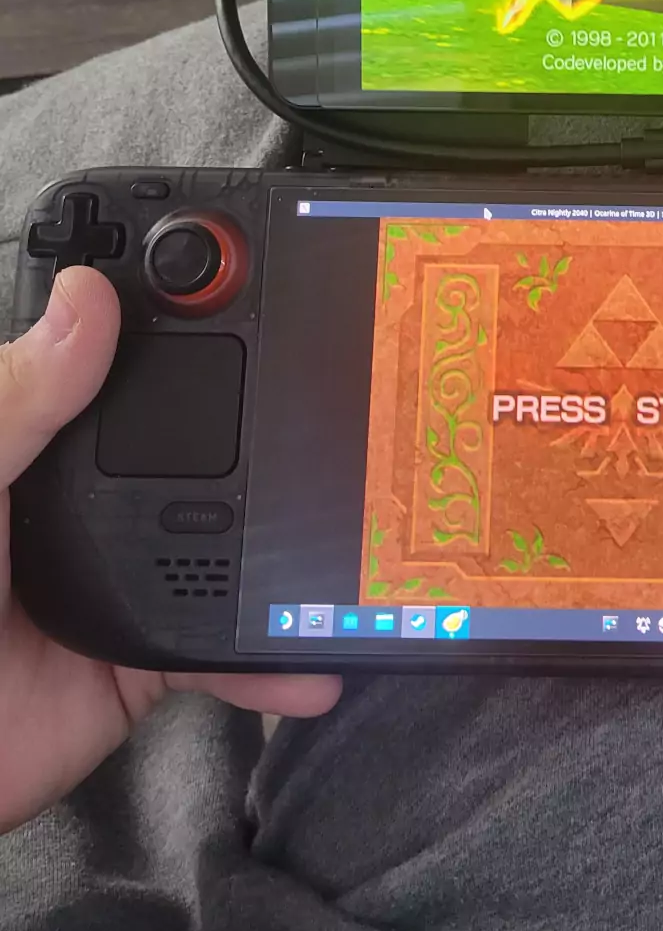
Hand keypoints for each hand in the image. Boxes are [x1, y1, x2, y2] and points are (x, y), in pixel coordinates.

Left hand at [0, 267, 340, 832]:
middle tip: (354, 396)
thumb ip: (21, 403)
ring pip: (232, 540)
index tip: (269, 272)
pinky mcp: (148, 658)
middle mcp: (97, 498)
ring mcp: (128, 575)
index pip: (129, 359)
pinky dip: (276, 657)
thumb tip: (89, 296)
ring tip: (359, 522)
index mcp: (45, 438)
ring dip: (294, 540)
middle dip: (280, 422)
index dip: (193, 315)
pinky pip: (228, 648)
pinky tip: (316, 655)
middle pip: (204, 442)